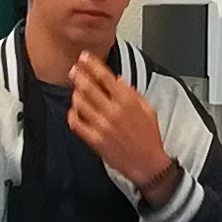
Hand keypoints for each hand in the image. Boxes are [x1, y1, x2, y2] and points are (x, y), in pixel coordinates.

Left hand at [65, 54, 177, 196]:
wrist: (147, 163)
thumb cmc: (149, 137)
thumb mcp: (147, 108)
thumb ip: (132, 92)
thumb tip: (117, 80)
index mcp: (128, 101)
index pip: (105, 76)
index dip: (92, 64)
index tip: (84, 57)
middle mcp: (113, 111)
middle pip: (88, 87)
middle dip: (78, 75)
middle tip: (73, 70)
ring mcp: (102, 126)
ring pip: (80, 103)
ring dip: (75, 93)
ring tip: (75, 89)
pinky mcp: (95, 140)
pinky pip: (76, 123)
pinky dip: (72, 114)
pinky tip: (74, 110)